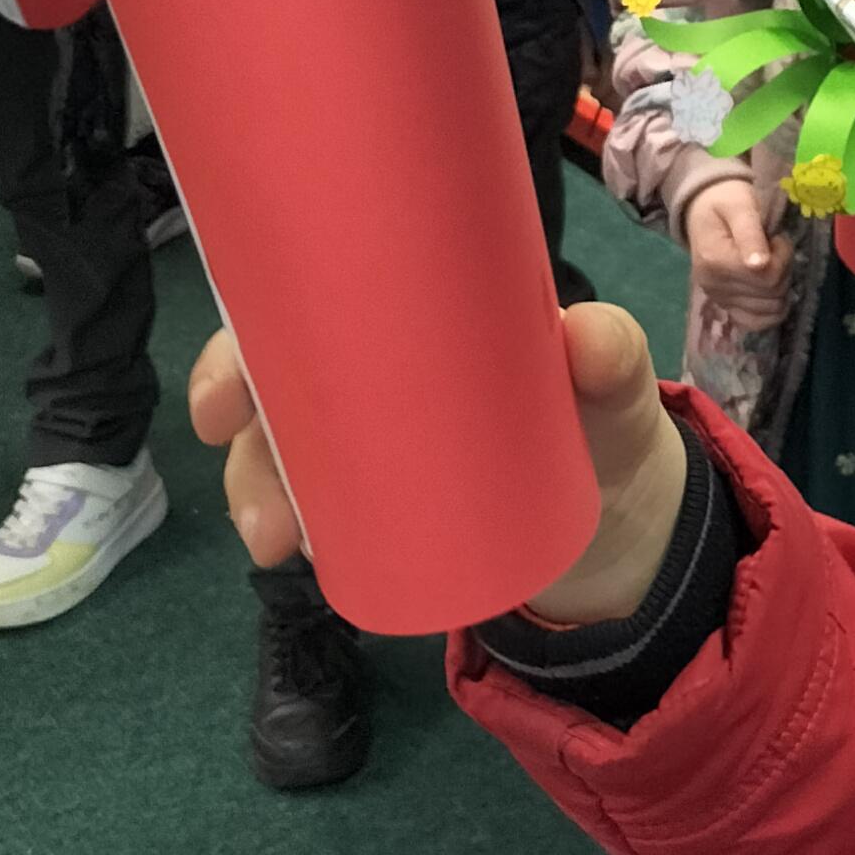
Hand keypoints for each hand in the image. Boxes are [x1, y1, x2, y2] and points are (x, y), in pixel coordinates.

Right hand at [190, 300, 692, 630]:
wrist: (630, 528)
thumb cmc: (610, 430)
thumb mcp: (615, 392)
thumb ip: (613, 361)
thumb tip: (585, 337)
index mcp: (420, 313)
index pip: (314, 299)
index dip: (248, 335)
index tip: (224, 398)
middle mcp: (384, 369)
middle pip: (280, 381)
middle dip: (242, 437)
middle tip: (255, 497)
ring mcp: (381, 440)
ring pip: (286, 451)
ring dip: (257, 492)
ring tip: (277, 544)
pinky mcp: (390, 503)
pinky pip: (319, 506)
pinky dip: (294, 526)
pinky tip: (291, 555)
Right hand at [687, 175, 796, 327]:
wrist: (704, 209)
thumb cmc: (727, 202)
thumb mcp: (740, 207)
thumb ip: (750, 234)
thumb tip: (759, 265)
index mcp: (715, 261)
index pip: (767, 277)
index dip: (782, 257)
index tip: (776, 238)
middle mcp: (713, 286)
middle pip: (772, 294)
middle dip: (783, 269)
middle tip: (773, 248)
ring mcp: (718, 299)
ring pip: (770, 309)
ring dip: (780, 286)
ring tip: (768, 263)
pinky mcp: (725, 307)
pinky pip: (755, 324)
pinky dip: (771, 311)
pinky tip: (771, 291)